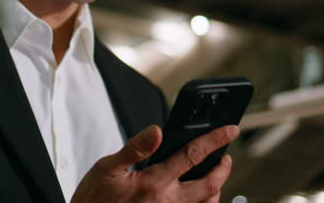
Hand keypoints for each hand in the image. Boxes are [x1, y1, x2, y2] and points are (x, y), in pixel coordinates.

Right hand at [70, 124, 239, 202]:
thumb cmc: (93, 200)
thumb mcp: (106, 168)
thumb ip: (135, 148)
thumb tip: (158, 130)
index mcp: (154, 182)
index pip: (192, 155)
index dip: (214, 140)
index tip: (230, 129)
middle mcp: (167, 202)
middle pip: (210, 184)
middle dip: (223, 168)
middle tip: (226, 156)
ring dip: (217, 189)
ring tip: (214, 175)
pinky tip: (200, 196)